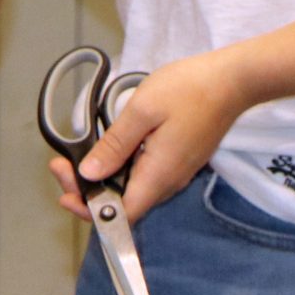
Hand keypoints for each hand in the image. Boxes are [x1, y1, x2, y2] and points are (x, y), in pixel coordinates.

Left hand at [49, 49, 250, 223]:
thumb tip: (89, 174)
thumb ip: (115, 145)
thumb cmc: (188, 91)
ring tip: (74, 157)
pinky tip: (106, 149)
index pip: (123, 214)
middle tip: (62, 165)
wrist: (232, 81)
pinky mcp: (178, 159)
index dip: (91, 211)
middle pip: (125, 204)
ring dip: (102, 178)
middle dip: (89, 191)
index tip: (66, 193)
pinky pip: (144, 175)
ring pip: (133, 189)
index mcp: (159, 175)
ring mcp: (176, 171)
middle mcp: (169, 181)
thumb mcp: (142, 112)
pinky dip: (119, 168)